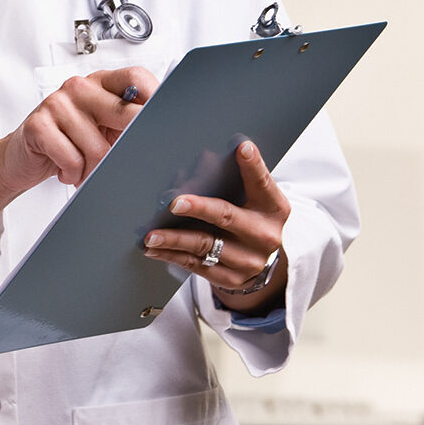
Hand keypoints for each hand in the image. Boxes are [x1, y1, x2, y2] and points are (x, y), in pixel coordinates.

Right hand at [0, 65, 157, 192]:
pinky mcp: (39, 125)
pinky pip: (72, 158)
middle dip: (130, 145)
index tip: (163, 124)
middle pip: (124, 112)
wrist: (20, 158)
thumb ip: (126, 124)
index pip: (136, 78)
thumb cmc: (66, 143)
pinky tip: (66, 170)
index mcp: (100, 83)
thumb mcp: (101, 130)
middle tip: (127, 162)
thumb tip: (163, 136)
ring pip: (97, 147)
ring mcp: (57, 103)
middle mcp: (80, 87)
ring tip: (84, 172)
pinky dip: (72, 174)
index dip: (155, 99)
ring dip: (94, 171)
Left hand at [142, 140, 288, 311]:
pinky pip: (194, 265)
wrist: (260, 262)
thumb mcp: (252, 200)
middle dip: (199, 208)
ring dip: (173, 238)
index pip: (262, 183)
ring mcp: (247, 260)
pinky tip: (152, 248)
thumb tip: (200, 161)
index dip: (253, 166)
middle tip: (174, 203)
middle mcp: (263, 235)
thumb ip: (232, 181)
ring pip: (204, 245)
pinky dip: (170, 255)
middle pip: (227, 216)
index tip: (242, 147)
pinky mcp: (230, 277)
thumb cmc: (250, 219)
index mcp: (273, 208)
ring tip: (150, 234)